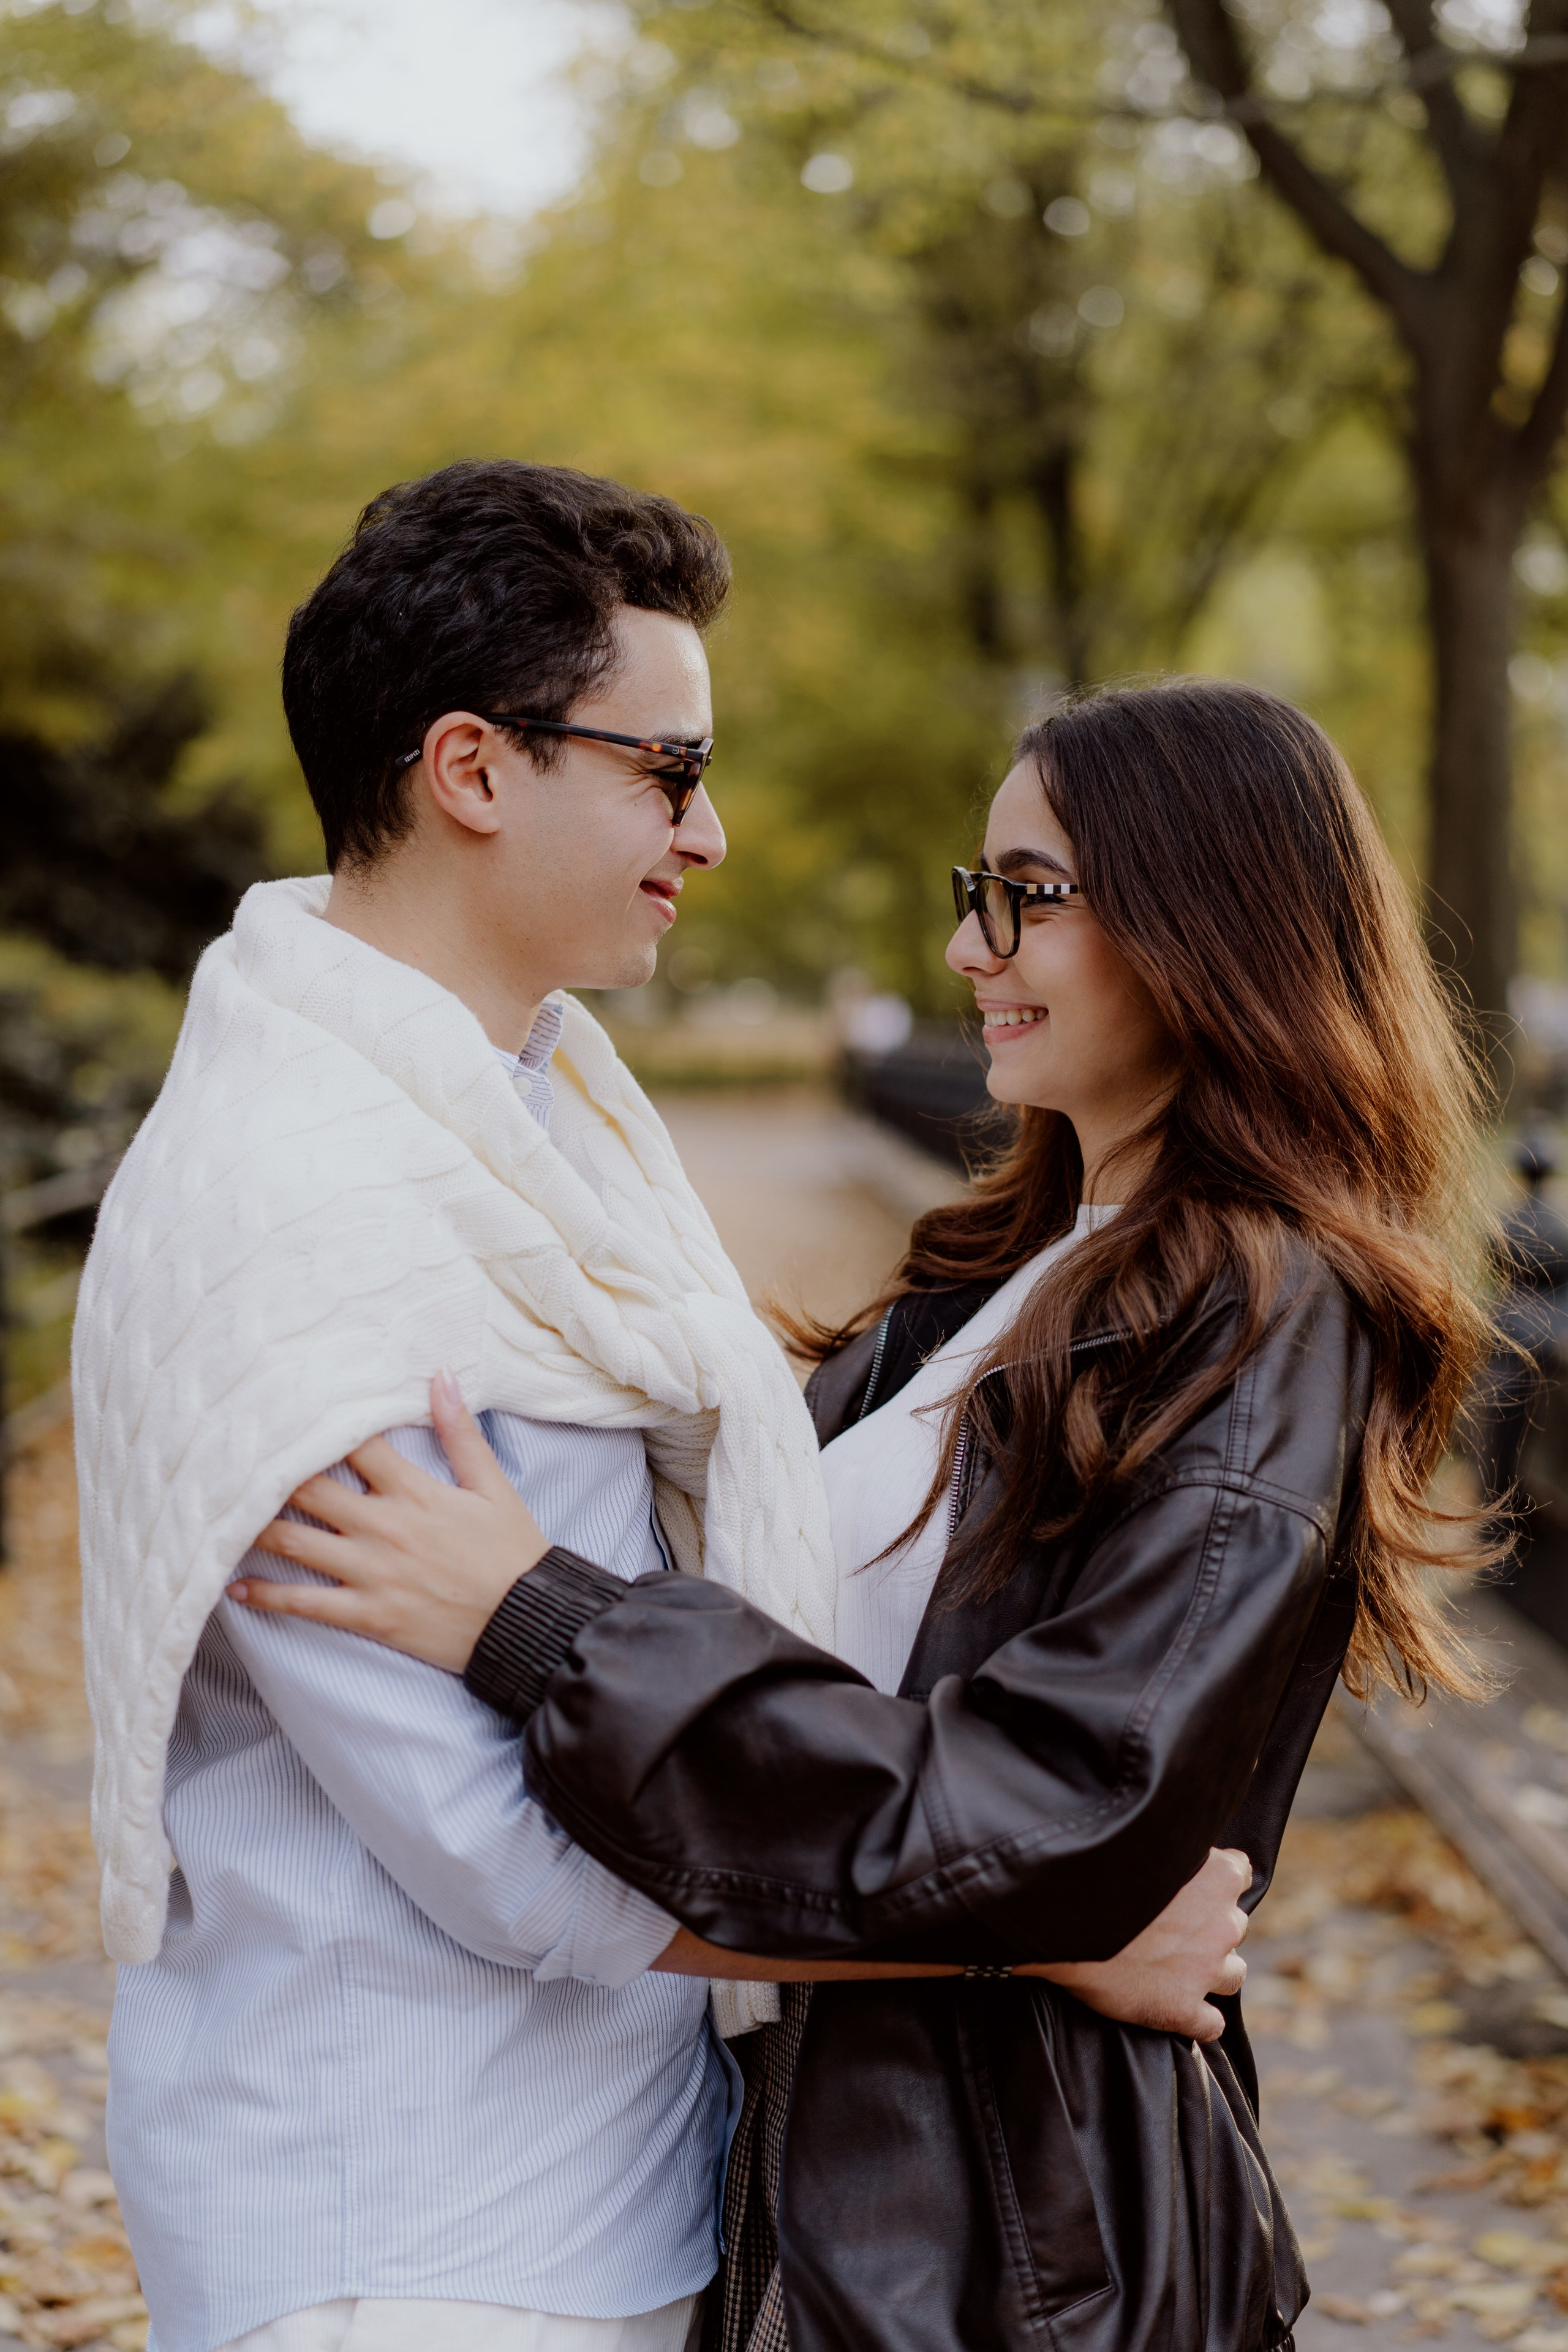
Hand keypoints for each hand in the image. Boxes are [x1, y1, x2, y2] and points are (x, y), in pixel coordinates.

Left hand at [228, 1374, 549, 1671]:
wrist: (526, 1621)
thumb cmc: (512, 1552)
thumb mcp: (492, 1486)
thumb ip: (460, 1432)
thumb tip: (440, 1376)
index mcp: (414, 1492)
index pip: (355, 1445)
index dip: (318, 1424)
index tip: (286, 1409)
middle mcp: (383, 1528)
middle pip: (310, 1490)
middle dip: (270, 1472)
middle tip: (231, 1456)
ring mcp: (371, 1573)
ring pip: (296, 1544)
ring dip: (255, 1527)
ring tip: (219, 1513)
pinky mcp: (367, 1615)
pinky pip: (305, 1604)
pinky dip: (267, 1596)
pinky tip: (235, 1586)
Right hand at [1018, 1846, 1249, 2042]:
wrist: (1061, 1918)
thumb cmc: (1096, 1872)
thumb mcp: (1145, 1843)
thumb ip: (1173, 1851)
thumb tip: (1175, 1851)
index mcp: (1218, 1876)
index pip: (1239, 1873)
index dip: (1213, 1882)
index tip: (1188, 1887)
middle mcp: (1224, 1923)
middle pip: (1234, 1925)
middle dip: (1209, 1928)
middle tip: (1168, 1927)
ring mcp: (1207, 1969)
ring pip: (1233, 1974)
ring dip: (1210, 1972)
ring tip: (1173, 1967)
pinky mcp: (1183, 2008)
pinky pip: (1210, 2024)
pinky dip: (1196, 2019)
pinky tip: (1174, 2008)